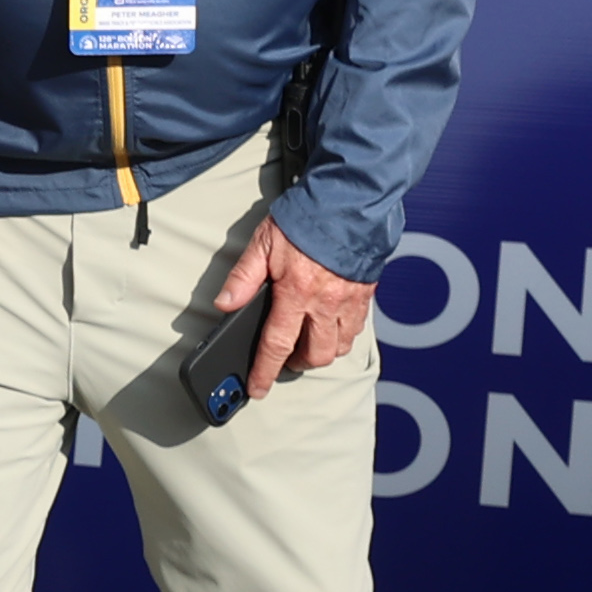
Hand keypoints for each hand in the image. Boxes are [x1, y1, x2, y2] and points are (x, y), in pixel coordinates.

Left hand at [215, 215, 376, 394]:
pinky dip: (342, 335)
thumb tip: (225, 303)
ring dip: (321, 351)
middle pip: (315, 354)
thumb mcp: (263, 244)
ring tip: (306, 343)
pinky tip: (329, 325)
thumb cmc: (306, 220)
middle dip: (297, 364)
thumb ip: (244, 277)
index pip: (277, 345)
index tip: (257, 388)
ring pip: (339, 346)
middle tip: (284, 358)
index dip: (264, 371)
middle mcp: (327, 302)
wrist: (350, 202)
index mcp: (297, 292)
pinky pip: (356, 329)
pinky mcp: (366, 293)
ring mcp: (350, 300)